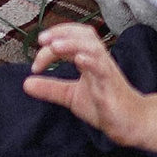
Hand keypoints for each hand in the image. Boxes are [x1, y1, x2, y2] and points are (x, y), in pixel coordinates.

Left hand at [25, 21, 153, 143]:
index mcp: (89, 59)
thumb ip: (50, 88)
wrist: (130, 123)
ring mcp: (106, 72)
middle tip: (42, 40)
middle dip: (62, 34)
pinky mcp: (111, 86)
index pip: (72, 38)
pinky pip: (103, 69)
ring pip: (93, 48)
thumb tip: (26, 83)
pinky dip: (91, 61)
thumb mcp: (71, 96)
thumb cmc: (105, 105)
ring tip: (55, 46)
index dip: (54, 38)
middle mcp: (99, 61)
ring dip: (73, 44)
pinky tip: (80, 59)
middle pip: (83, 35)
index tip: (37, 55)